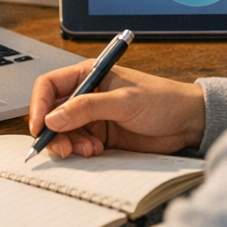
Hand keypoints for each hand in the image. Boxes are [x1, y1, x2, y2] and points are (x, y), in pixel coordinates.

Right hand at [28, 60, 204, 159]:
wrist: (188, 122)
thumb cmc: (162, 100)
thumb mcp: (124, 101)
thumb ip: (88, 108)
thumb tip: (53, 118)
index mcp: (89, 74)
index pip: (49, 86)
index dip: (38, 105)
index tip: (39, 126)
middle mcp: (86, 95)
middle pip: (52, 114)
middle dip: (53, 132)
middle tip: (62, 148)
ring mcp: (93, 117)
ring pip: (63, 133)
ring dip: (69, 144)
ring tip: (89, 150)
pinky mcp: (101, 136)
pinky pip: (78, 145)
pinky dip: (80, 152)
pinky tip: (96, 152)